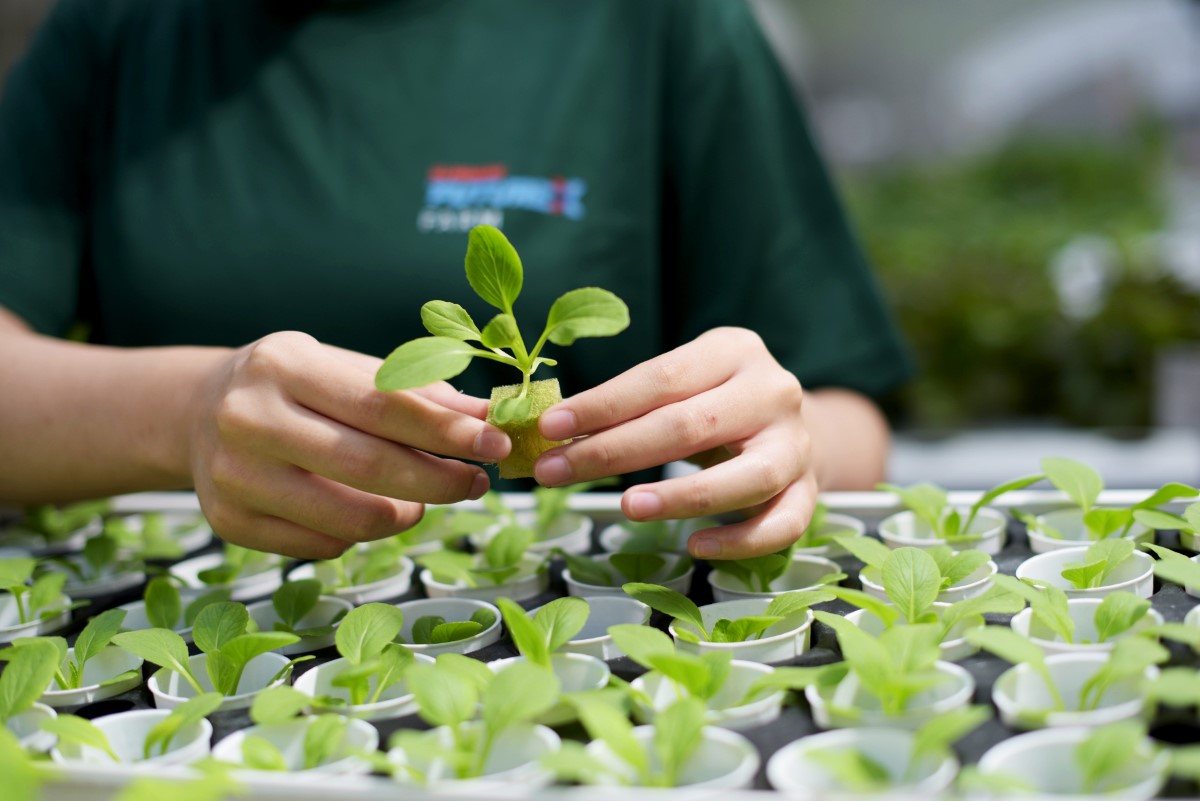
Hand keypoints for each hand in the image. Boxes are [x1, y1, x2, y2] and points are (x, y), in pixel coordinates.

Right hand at [186, 331, 510, 558]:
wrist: (198, 411)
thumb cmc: (294, 386)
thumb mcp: (344, 368)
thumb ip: (413, 391)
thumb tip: (485, 417)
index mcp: (282, 366)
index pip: (381, 405)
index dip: (445, 430)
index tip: (495, 443)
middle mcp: (247, 419)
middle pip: (368, 467)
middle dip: (439, 479)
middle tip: (477, 481)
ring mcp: (232, 476)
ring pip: (348, 519)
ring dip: (406, 515)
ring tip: (423, 499)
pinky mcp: (228, 523)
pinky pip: (323, 545)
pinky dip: (360, 534)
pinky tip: (366, 509)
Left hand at [533, 327, 815, 558]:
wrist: (799, 426)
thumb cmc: (718, 405)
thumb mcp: (684, 385)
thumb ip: (632, 404)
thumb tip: (554, 433)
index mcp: (734, 351)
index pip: (661, 378)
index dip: (602, 405)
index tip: (549, 427)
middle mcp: (773, 392)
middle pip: (691, 425)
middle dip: (615, 452)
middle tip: (556, 472)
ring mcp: (796, 444)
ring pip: (746, 476)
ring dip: (682, 496)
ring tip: (626, 507)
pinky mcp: (810, 490)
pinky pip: (782, 523)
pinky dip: (740, 540)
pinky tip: (696, 546)